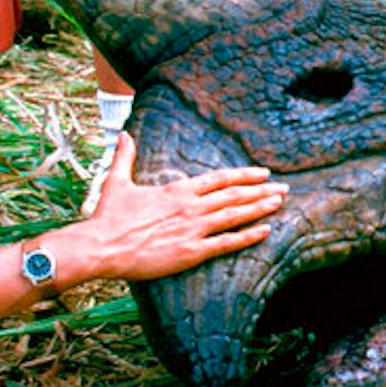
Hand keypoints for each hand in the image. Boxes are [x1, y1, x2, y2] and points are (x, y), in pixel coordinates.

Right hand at [51, 134, 286, 286]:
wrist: (100, 246)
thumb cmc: (108, 216)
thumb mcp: (117, 181)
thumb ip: (125, 156)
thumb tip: (123, 134)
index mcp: (177, 190)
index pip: (219, 179)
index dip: (243, 175)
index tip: (263, 173)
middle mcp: (190, 206)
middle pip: (234, 195)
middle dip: (261, 191)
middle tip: (284, 188)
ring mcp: (193, 229)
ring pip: (235, 215)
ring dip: (260, 208)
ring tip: (280, 203)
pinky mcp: (190, 252)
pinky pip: (226, 243)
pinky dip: (247, 236)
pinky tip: (265, 231)